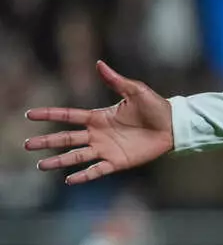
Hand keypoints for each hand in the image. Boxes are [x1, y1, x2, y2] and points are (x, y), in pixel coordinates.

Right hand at [25, 61, 173, 184]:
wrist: (173, 126)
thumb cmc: (156, 107)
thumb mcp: (135, 91)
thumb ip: (116, 80)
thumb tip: (99, 63)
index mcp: (99, 117)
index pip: (68, 116)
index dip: (49, 114)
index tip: (30, 114)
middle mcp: (98, 134)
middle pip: (66, 138)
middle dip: (47, 142)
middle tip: (27, 145)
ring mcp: (106, 149)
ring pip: (76, 156)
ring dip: (59, 161)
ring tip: (41, 166)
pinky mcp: (117, 162)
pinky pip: (97, 170)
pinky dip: (83, 175)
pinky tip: (69, 180)